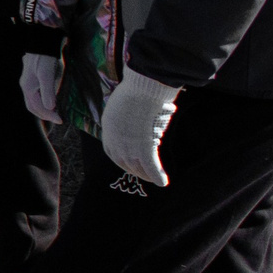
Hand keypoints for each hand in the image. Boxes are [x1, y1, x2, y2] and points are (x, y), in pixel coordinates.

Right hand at [20, 52, 62, 122]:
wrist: (41, 42)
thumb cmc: (44, 58)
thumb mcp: (47, 74)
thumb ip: (48, 91)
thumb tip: (50, 107)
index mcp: (28, 88)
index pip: (37, 108)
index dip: (48, 116)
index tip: (60, 120)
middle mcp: (26, 86)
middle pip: (33, 106)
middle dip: (44, 114)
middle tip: (57, 119)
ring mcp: (28, 82)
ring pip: (34, 100)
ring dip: (43, 108)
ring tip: (55, 111)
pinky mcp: (32, 78)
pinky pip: (36, 94)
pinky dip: (43, 100)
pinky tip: (51, 99)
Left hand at [99, 71, 180, 186]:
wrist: (142, 90)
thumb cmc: (135, 90)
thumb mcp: (121, 102)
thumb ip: (124, 114)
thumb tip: (134, 113)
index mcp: (108, 128)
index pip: (111, 151)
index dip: (120, 159)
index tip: (127, 163)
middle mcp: (115, 141)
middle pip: (124, 163)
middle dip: (134, 170)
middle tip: (143, 175)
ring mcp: (128, 146)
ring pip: (138, 168)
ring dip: (147, 176)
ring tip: (155, 179)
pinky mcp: (143, 149)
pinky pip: (151, 167)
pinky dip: (158, 176)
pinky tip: (164, 182)